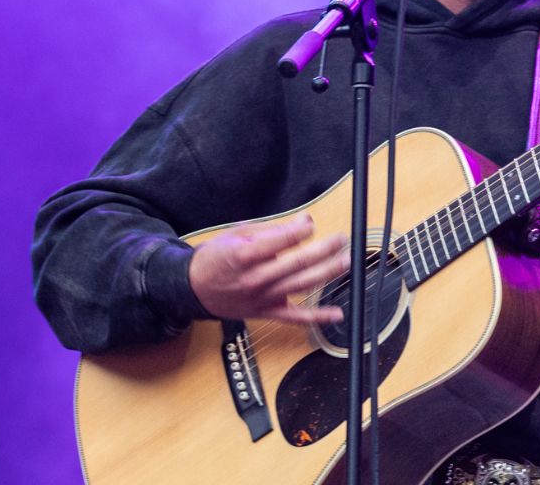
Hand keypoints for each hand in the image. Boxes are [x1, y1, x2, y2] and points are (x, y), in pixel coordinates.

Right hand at [188, 213, 350, 323]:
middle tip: (340, 240)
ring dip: (328, 273)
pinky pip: (296, 318)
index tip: (311, 225)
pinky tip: (337, 313)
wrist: (194, 289)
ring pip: (302, 285)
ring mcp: (263, 298)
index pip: (282, 241)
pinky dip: (318, 317)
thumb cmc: (216, 258)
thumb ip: (273, 229)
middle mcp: (256, 278)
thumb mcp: (238, 234)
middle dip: (324, 249)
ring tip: (346, 261)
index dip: (302, 231)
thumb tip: (305, 221)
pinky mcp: (267, 312)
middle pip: (298, 263)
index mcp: (245, 255)